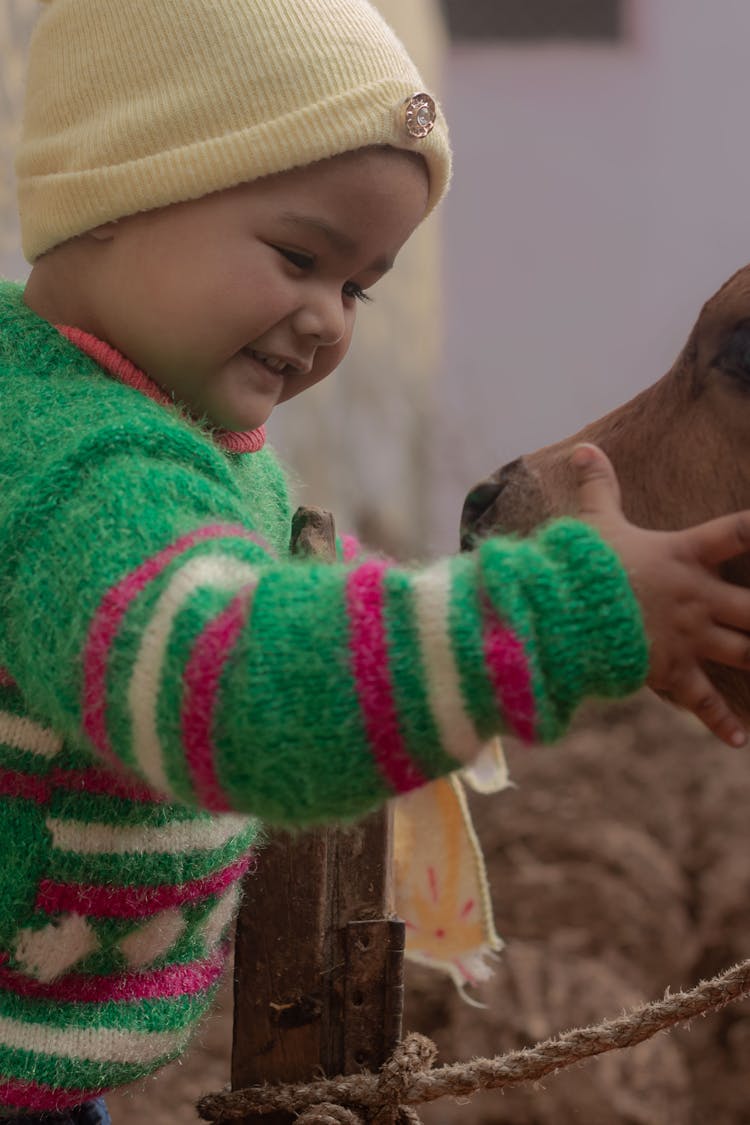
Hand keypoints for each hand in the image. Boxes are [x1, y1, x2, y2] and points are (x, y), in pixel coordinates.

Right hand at [571, 443, 749, 747]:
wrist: (564, 617)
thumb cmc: (580, 567)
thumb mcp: (593, 522)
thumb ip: (598, 485)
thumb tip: (584, 446)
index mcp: (683, 555)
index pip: (739, 533)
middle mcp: (697, 597)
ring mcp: (689, 638)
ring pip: (745, 650)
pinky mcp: (672, 672)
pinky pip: (704, 700)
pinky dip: (721, 722)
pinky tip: (741, 739)